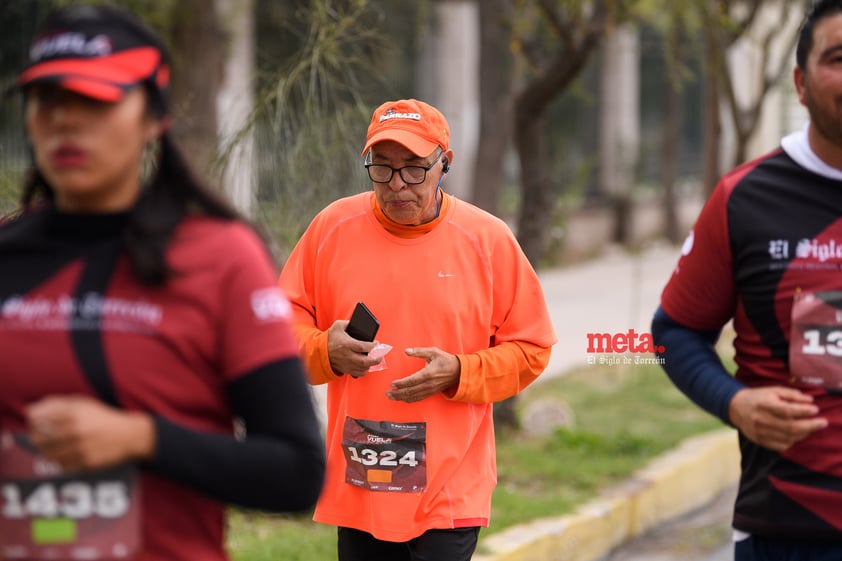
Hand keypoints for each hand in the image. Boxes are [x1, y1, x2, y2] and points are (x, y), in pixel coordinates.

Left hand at [26, 395, 154, 470]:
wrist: (129, 435)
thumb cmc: (102, 418)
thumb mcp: (82, 404)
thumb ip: (55, 403)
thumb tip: (29, 410)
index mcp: (74, 412)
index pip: (36, 418)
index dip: (33, 421)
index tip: (37, 422)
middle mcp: (76, 429)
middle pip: (38, 438)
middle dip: (37, 438)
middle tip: (44, 437)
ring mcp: (81, 447)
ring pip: (47, 455)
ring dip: (48, 451)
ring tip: (56, 446)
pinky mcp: (86, 462)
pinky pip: (61, 466)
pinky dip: (60, 461)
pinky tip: (69, 454)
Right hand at [327, 320, 381, 377]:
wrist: (319, 352)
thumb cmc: (329, 339)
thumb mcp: (337, 326)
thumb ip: (348, 323)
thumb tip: (357, 324)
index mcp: (346, 344)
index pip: (363, 347)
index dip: (373, 346)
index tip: (377, 343)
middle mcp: (347, 356)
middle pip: (365, 361)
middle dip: (376, 359)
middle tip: (380, 355)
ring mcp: (347, 364)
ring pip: (363, 369)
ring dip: (371, 365)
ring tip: (374, 359)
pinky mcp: (346, 369)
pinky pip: (358, 373)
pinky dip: (364, 370)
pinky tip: (366, 365)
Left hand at [386, 347, 459, 402]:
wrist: (458, 371)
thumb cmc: (445, 360)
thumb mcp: (433, 352)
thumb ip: (419, 351)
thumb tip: (407, 351)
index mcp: (428, 373)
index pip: (412, 380)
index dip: (402, 383)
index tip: (393, 384)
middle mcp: (428, 384)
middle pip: (411, 391)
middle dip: (398, 393)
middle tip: (388, 393)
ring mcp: (430, 389)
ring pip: (414, 396)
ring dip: (402, 397)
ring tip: (392, 397)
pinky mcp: (431, 392)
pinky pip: (419, 398)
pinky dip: (410, 400)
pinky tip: (403, 399)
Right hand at [728, 386, 827, 451]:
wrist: (735, 407)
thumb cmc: (757, 397)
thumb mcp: (773, 390)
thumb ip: (792, 395)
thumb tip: (810, 401)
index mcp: (763, 404)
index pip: (787, 410)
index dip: (803, 411)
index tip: (816, 410)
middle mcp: (761, 419)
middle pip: (790, 427)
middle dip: (810, 426)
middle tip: (823, 422)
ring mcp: (760, 432)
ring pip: (788, 438)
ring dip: (804, 433)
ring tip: (811, 428)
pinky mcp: (760, 441)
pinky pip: (782, 446)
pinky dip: (793, 441)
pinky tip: (798, 434)